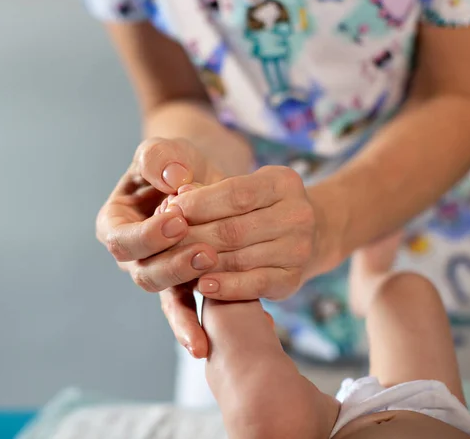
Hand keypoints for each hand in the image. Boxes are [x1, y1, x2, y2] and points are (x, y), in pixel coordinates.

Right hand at [96, 137, 225, 353]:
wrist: (199, 178)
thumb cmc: (175, 163)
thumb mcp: (164, 152)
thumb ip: (160, 158)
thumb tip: (172, 177)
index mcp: (116, 223)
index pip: (122, 237)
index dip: (148, 233)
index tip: (178, 218)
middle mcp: (132, 253)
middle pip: (142, 271)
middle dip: (172, 262)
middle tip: (204, 249)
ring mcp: (156, 271)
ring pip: (162, 290)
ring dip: (186, 282)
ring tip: (213, 267)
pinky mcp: (181, 283)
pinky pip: (181, 308)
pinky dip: (189, 325)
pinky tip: (202, 345)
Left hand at [169, 166, 323, 301]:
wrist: (305, 234)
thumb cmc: (260, 206)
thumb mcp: (242, 186)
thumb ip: (210, 191)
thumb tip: (179, 196)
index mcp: (284, 183)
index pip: (234, 194)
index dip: (198, 204)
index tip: (169, 209)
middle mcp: (298, 215)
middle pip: (233, 230)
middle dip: (193, 236)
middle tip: (164, 242)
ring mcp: (298, 249)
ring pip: (238, 259)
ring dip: (200, 263)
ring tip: (174, 263)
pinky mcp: (292, 279)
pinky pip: (254, 285)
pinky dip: (225, 287)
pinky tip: (202, 285)